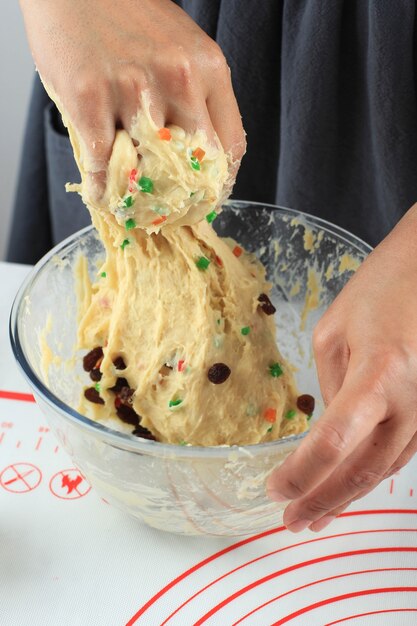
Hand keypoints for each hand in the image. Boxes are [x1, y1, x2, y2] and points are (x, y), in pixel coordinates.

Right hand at [20, 0, 244, 193]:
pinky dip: (102, 189)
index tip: (209, 197)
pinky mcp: (90, 99)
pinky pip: (103, 166)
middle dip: (186, 197)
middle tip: (172, 210)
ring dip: (140, 198)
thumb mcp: (179, 46)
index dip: (221, 183)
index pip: (231, 144)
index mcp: (208, 67)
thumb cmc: (126, 13)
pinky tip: (101, 192)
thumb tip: (191, 154)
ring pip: (149, 171)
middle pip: (197, 165)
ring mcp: (133, 90)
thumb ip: (192, 95)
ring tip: (133, 205)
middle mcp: (178, 79)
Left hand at [267, 203, 416, 532]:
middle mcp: (412, 400)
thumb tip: (327, 432)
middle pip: (363, 469)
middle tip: (291, 521)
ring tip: (315, 516)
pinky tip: (350, 486)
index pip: (336, 440)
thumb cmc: (381, 289)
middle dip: (324, 500)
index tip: (276, 489)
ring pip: (386, 469)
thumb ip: (330, 387)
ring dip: (348, 496)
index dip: (304, 473)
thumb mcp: (334, 332)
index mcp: (380, 372)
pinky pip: (402, 453)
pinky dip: (371, 475)